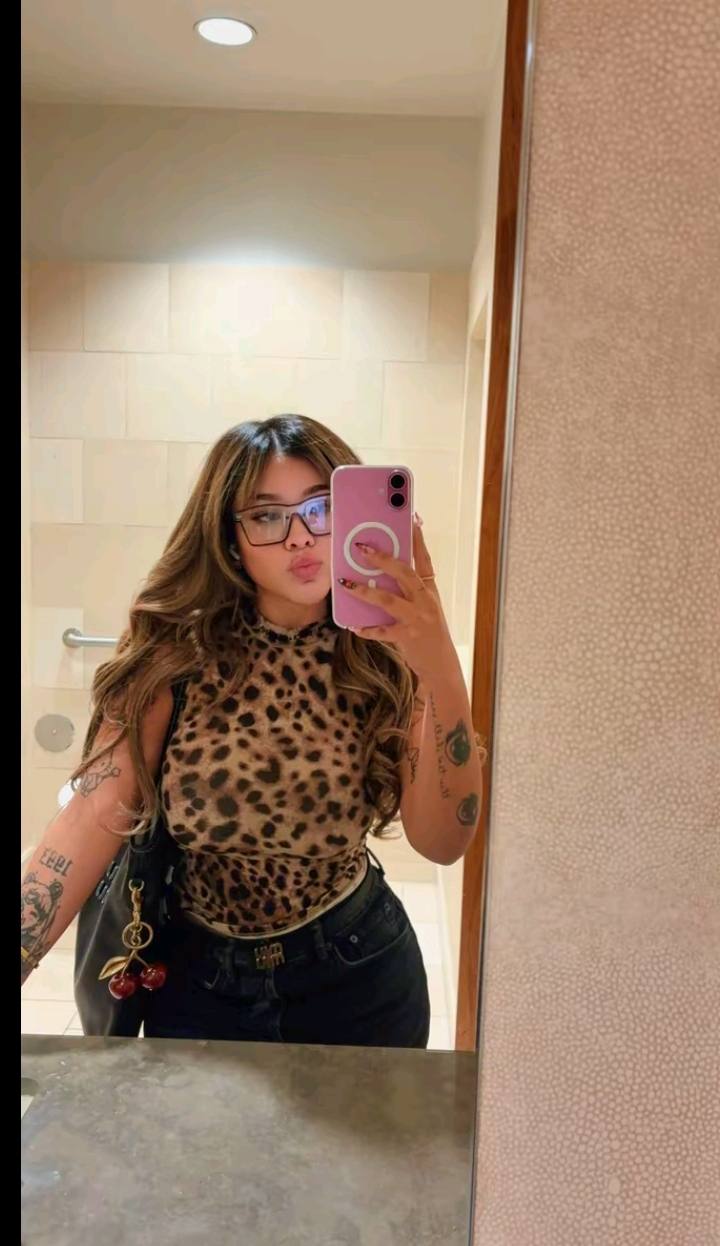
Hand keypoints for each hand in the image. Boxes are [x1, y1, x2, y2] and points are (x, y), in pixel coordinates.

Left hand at [337, 516, 457, 684]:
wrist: (441, 664)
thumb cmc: (429, 632)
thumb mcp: (426, 606)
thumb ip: (410, 590)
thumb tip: (383, 571)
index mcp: (430, 590)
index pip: (424, 559)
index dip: (418, 538)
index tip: (411, 518)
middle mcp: (425, 601)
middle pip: (404, 573)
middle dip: (382, 559)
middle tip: (361, 547)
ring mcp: (417, 619)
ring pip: (387, 599)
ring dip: (364, 591)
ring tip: (345, 583)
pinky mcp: (408, 637)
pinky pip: (382, 631)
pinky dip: (367, 629)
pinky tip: (354, 626)